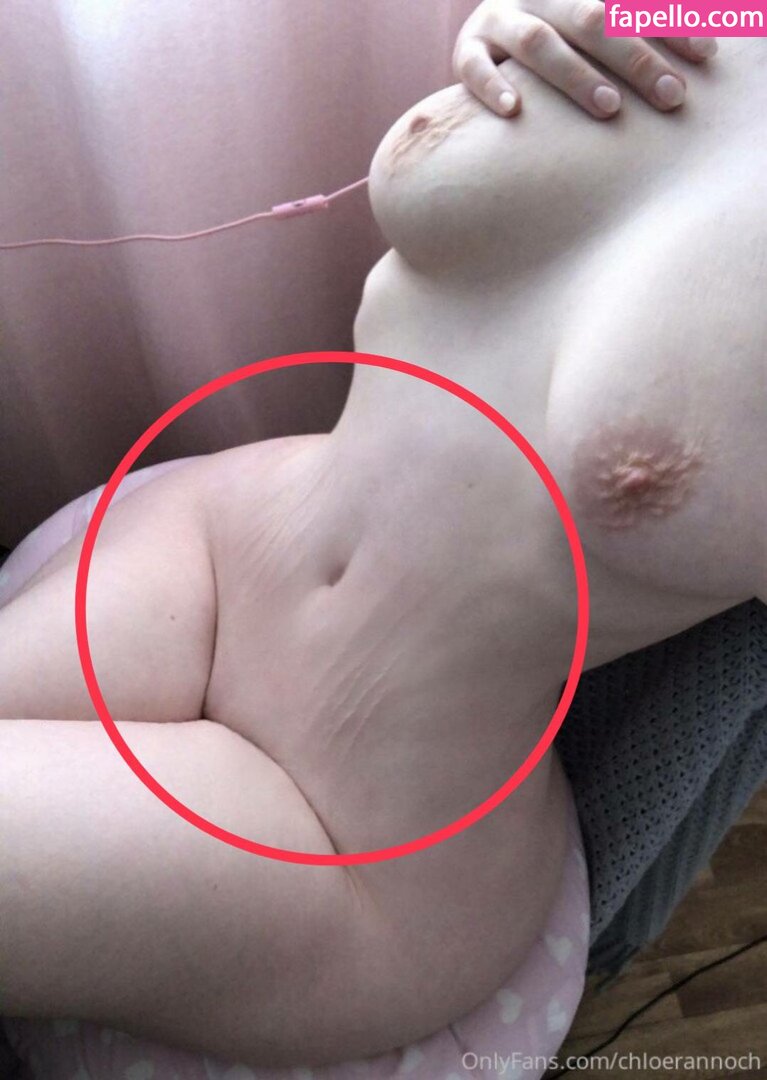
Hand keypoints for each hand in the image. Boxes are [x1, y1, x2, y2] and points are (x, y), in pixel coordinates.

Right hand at [453, 0, 717, 118]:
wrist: (486, 35)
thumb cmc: (557, 39)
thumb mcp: (590, 24)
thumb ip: (632, 27)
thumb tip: (706, 45)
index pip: (628, 0)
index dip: (671, 22)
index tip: (706, 54)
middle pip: (591, 16)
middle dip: (635, 56)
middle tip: (670, 94)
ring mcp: (499, 19)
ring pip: (538, 42)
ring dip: (576, 75)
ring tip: (610, 107)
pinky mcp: (467, 50)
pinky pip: (474, 68)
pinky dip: (493, 86)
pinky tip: (515, 110)